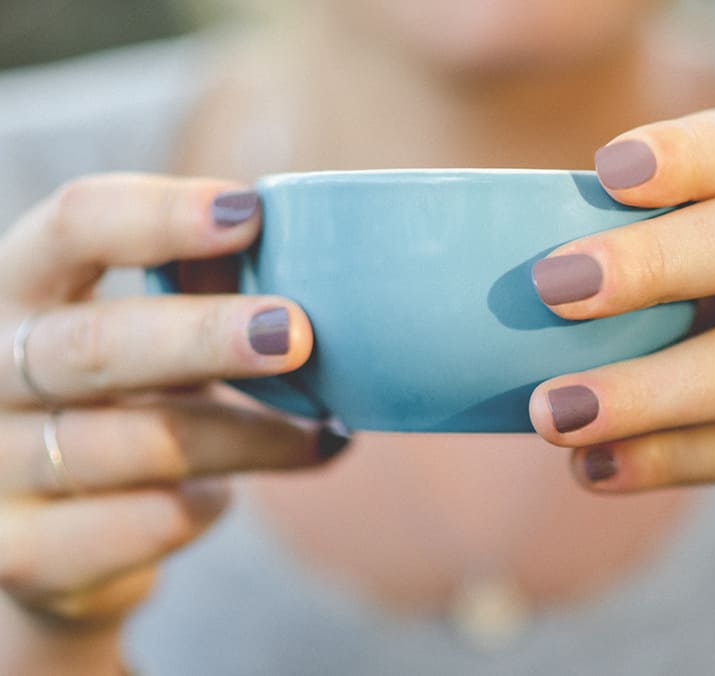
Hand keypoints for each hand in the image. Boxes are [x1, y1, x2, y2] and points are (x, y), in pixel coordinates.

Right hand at [0, 175, 347, 671]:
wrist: (50, 534)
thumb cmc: (116, 401)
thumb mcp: (142, 336)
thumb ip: (195, 295)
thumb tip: (312, 258)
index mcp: (20, 288)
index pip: (73, 226)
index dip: (159, 215)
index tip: (248, 213)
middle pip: (94, 345)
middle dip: (204, 337)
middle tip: (296, 331)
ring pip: (142, 442)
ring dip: (250, 436)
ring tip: (321, 428)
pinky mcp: (27, 551)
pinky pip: (143, 525)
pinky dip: (212, 504)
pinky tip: (249, 487)